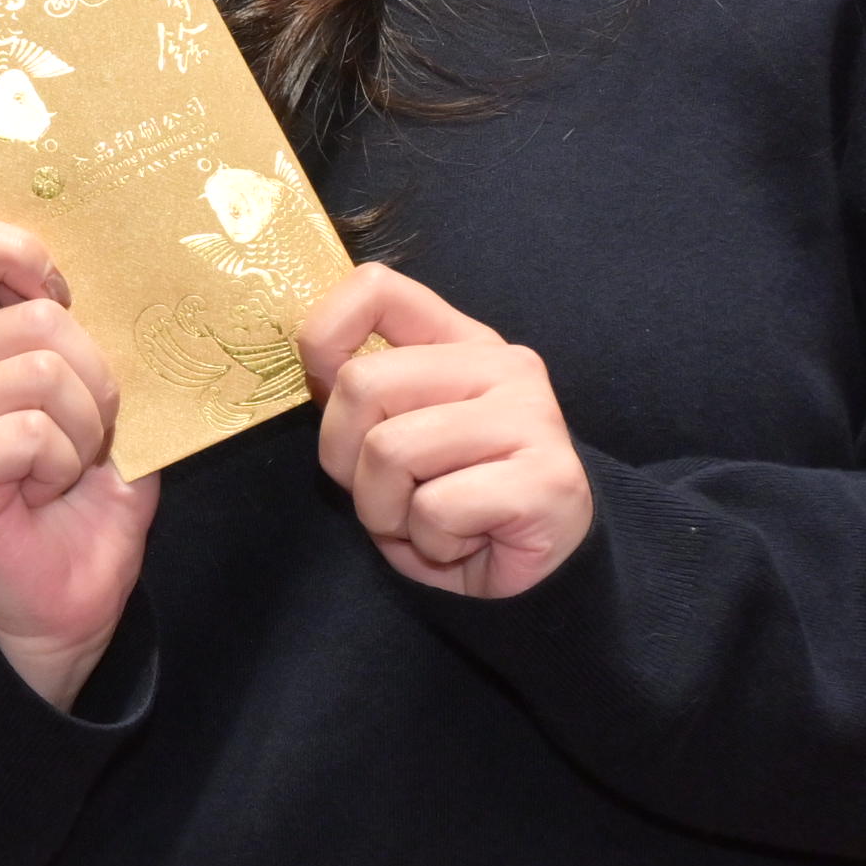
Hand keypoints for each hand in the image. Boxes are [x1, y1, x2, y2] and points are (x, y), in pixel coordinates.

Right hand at [0, 219, 146, 710]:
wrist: (73, 596)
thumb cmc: (89, 495)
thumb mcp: (106, 399)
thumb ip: (95, 336)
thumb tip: (127, 280)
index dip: (15, 249)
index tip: (63, 288)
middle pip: (40, 318)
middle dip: (100, 380)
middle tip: (89, 435)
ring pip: (44, 374)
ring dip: (87, 432)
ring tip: (67, 469)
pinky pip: (30, 432)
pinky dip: (62, 465)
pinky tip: (44, 493)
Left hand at [301, 265, 591, 599]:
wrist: (533, 576)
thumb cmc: (453, 505)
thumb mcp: (395, 437)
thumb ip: (365, 394)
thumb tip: (316, 362)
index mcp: (461, 343)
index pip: (378, 289)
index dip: (324, 334)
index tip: (323, 390)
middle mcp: (502, 366)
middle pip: (363, 385)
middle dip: (347, 462)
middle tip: (388, 496)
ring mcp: (533, 416)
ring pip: (391, 451)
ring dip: (388, 511)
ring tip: (428, 522)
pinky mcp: (549, 478)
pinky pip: (435, 509)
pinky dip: (431, 542)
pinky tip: (467, 541)